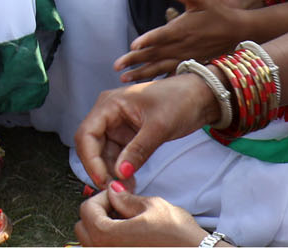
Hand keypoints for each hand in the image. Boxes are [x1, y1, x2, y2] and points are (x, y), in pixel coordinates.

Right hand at [74, 72, 216, 187]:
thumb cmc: (179, 101)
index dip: (90, 160)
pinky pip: (118, 156)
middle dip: (100, 169)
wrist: (200, 97)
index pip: (87, 134)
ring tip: (125, 190)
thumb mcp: (158, 126)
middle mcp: (108, 114)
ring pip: (104, 154)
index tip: (102, 181)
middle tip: (114, 190)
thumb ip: (138, 150)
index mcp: (109, 104)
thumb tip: (120, 174)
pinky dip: (121, 170)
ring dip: (111, 172)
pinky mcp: (128, 136)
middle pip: (92, 146)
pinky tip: (130, 183)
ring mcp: (118, 125)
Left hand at [76, 187, 208, 247]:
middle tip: (119, 209)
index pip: (86, 209)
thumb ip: (125, 198)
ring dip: (102, 229)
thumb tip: (112, 191)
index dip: (101, 198)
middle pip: (83, 228)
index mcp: (108, 236)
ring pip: (91, 243)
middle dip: (98, 214)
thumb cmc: (179, 236)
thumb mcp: (152, 206)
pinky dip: (111, 242)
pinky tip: (130, 236)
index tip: (117, 196)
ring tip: (126, 223)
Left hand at [113, 0, 248, 82]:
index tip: (132, 47)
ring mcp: (188, 57)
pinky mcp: (193, 63)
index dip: (147, 41)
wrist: (239, 30)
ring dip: (142, 73)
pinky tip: (148, 84)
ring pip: (161, 67)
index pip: (161, 35)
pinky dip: (159, 78)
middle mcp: (183, 45)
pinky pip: (173, 73)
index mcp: (183, 29)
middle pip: (155, 54)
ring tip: (125, 78)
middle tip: (116, 66)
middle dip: (135, 61)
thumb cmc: (220, 12)